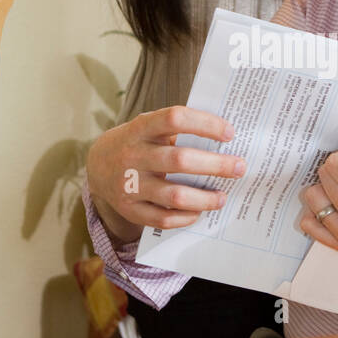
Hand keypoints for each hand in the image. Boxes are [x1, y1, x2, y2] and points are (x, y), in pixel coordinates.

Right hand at [86, 105, 245, 242]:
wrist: (98, 165)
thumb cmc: (139, 142)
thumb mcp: (150, 127)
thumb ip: (178, 129)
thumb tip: (225, 137)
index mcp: (140, 128)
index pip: (175, 119)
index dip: (205, 124)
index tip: (230, 133)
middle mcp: (133, 156)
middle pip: (180, 160)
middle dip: (216, 165)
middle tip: (239, 167)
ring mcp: (129, 185)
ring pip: (175, 195)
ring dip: (205, 198)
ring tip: (222, 197)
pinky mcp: (130, 209)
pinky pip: (163, 219)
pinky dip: (185, 217)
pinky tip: (199, 211)